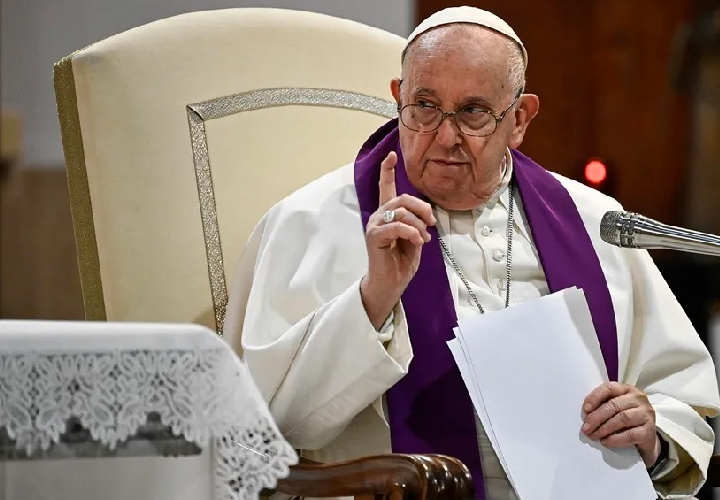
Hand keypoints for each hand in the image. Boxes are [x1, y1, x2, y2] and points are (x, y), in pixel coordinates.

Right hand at [360, 151, 435, 328]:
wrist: (390, 284)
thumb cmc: (401, 262)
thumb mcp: (415, 239)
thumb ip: (417, 224)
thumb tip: (426, 217)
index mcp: (388, 214)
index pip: (385, 188)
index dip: (387, 170)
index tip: (392, 154)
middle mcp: (378, 216)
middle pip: (401, 199)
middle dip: (421, 207)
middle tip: (432, 221)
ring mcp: (374, 225)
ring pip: (400, 211)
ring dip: (418, 224)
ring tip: (424, 237)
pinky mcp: (374, 236)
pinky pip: (397, 226)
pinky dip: (411, 232)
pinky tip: (418, 241)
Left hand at [582, 382, 659, 466]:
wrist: (645, 436)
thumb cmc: (626, 418)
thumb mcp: (614, 408)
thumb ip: (603, 405)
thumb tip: (586, 413)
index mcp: (627, 389)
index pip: (609, 388)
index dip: (595, 397)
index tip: (585, 409)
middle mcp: (638, 398)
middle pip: (614, 405)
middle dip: (597, 417)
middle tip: (586, 428)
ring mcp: (646, 413)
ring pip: (622, 418)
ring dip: (605, 428)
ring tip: (594, 435)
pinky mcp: (650, 430)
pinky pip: (631, 434)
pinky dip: (615, 439)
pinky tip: (606, 441)